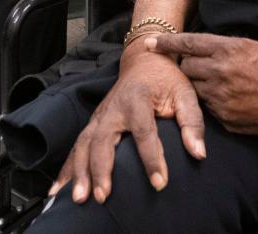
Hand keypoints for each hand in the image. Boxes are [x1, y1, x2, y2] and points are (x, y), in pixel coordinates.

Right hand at [49, 49, 204, 203]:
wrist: (145, 60)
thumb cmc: (166, 78)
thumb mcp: (185, 92)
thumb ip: (192, 121)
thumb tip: (199, 152)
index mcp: (138, 99)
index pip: (144, 133)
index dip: (152, 159)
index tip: (159, 182)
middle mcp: (114, 108)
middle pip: (102, 140)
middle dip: (101, 169)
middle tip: (103, 196)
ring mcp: (100, 116)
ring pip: (84, 145)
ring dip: (79, 172)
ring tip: (80, 197)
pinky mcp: (94, 123)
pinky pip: (76, 147)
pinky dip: (67, 168)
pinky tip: (59, 190)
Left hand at [146, 33, 257, 133]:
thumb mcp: (250, 45)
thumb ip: (224, 49)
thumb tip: (204, 52)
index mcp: (226, 49)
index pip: (188, 44)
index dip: (167, 43)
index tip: (149, 44)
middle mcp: (218, 72)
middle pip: (186, 68)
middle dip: (187, 67)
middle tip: (197, 67)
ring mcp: (220, 97)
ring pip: (194, 90)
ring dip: (200, 86)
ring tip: (218, 85)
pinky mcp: (224, 118)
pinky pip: (209, 109)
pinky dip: (214, 104)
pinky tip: (230, 100)